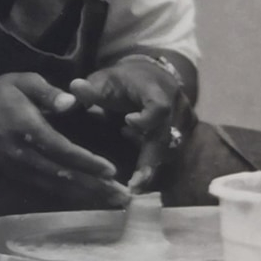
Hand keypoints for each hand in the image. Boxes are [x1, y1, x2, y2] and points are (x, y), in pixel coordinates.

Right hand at [0, 72, 129, 207]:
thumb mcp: (20, 81)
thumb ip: (47, 92)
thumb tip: (73, 102)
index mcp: (26, 128)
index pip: (61, 149)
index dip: (86, 162)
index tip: (110, 169)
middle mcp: (23, 155)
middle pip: (62, 175)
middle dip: (94, 187)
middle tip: (123, 195)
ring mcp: (19, 170)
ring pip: (56, 187)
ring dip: (87, 195)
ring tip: (114, 200)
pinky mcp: (17, 177)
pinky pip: (47, 190)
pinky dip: (71, 195)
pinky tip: (91, 198)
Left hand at [69, 56, 194, 192]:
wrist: (148, 75)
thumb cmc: (122, 81)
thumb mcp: (103, 81)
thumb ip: (89, 89)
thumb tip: (74, 88)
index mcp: (155, 89)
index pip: (159, 106)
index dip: (146, 119)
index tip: (125, 123)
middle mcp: (175, 104)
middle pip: (167, 136)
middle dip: (150, 161)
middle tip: (135, 185)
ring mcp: (184, 118)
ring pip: (172, 147)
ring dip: (152, 165)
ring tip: (135, 184)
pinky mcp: (186, 130)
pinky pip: (174, 150)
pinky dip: (157, 163)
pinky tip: (141, 174)